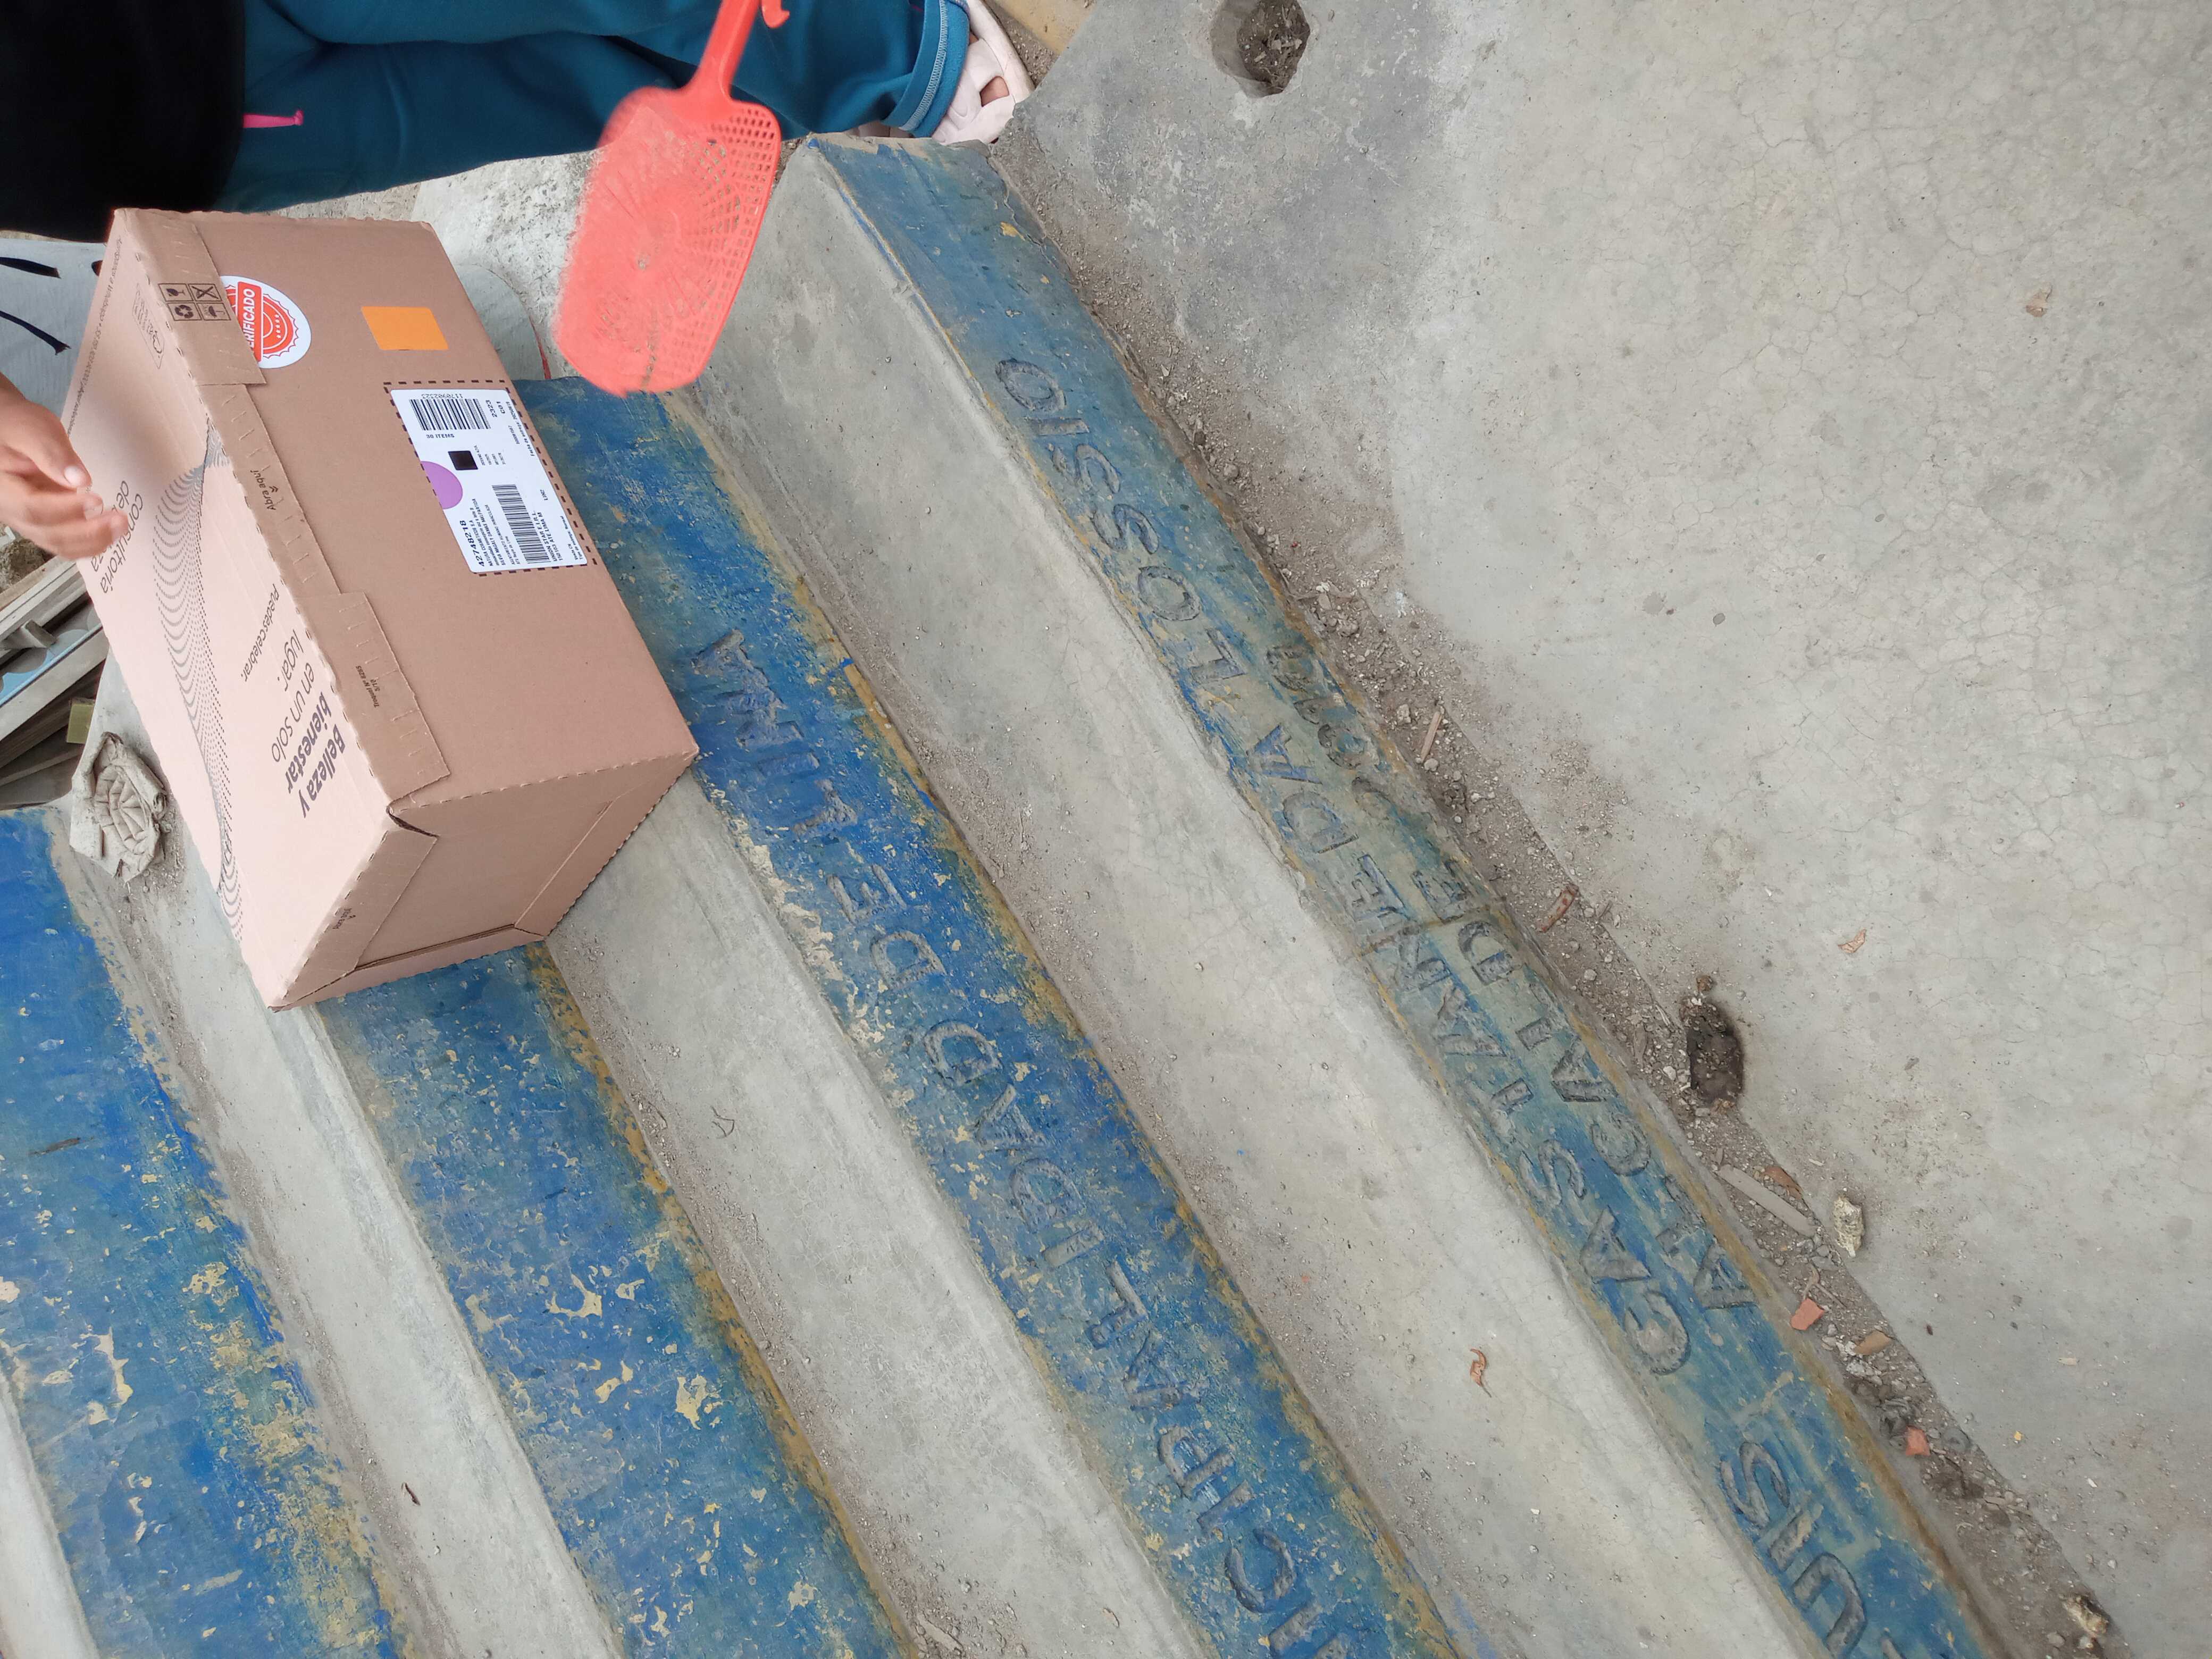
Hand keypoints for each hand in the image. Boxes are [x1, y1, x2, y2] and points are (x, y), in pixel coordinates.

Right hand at [0, 387, 129, 559]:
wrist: (8, 430)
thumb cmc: (16, 426)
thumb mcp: (32, 429)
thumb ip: (52, 453)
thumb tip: (80, 480)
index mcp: (2, 488)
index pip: (33, 508)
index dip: (66, 509)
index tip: (96, 500)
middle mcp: (10, 510)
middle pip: (48, 533)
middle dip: (87, 532)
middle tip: (119, 520)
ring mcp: (26, 520)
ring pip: (57, 543)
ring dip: (92, 541)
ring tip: (120, 527)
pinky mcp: (42, 521)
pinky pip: (64, 541)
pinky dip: (87, 541)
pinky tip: (109, 532)